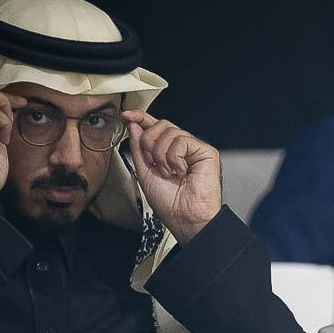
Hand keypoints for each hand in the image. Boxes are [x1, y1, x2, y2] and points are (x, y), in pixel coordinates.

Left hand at [122, 110, 220, 243]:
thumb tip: (135, 124)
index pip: (155, 126)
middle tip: (153, 163)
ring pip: (169, 131)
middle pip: (161, 125)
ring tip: (168, 172)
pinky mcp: (206, 151)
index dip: (141, 117)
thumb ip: (139, 147)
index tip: (126, 115)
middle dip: (149, 143)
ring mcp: (195, 149)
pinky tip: (181, 171)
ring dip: (161, 154)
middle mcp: (182, 148)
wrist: (184, 217)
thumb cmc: (169, 203)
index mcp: (168, 152)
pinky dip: (174, 158)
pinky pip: (182, 140)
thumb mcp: (144, 171)